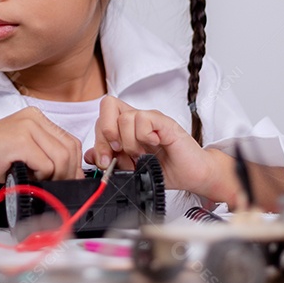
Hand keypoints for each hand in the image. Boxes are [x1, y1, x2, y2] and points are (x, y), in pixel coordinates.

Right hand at [0, 107, 82, 183]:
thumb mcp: (24, 150)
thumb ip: (46, 154)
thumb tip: (72, 173)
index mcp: (36, 117)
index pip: (70, 141)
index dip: (73, 164)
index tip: (68, 178)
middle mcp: (34, 118)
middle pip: (70, 149)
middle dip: (67, 172)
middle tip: (55, 185)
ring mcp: (28, 127)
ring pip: (61, 158)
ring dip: (54, 176)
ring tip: (38, 180)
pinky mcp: (21, 141)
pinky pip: (46, 165)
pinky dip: (40, 177)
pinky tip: (26, 176)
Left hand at [85, 97, 223, 198]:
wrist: (192, 176)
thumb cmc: (165, 169)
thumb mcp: (131, 169)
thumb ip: (111, 160)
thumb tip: (90, 156)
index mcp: (126, 128)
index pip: (101, 118)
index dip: (98, 139)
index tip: (106, 161)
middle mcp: (137, 120)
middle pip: (108, 106)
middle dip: (107, 136)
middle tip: (119, 154)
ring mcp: (151, 119)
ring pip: (124, 117)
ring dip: (129, 142)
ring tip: (142, 154)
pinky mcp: (164, 123)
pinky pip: (143, 119)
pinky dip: (144, 136)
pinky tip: (153, 146)